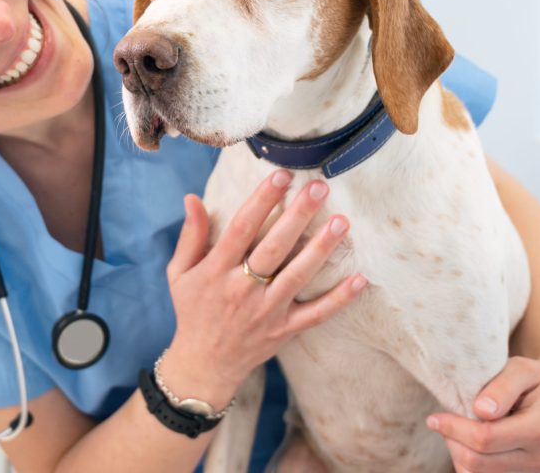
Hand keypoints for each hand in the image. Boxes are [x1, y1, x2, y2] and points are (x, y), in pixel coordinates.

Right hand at [160, 170, 366, 408]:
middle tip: (318, 187)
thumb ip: (190, 236)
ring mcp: (266, 311)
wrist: (203, 364)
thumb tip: (192, 198)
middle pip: (274, 247)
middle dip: (297, 215)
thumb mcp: (180, 273)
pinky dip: (339, 299)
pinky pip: (316, 314)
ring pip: (297, 275)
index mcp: (216, 271)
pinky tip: (359, 279)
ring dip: (320, 248)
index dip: (262, 199)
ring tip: (341, 221)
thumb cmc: (192, 311)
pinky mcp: (284, 330)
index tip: (281, 175)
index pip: (241, 228)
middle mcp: (242, 289)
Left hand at [427, 355, 539, 471]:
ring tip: (460, 432)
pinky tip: (471, 445)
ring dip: (460, 455)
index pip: (484, 438)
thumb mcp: (522, 369)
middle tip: (443, 422)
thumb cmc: (538, 379)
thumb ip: (502, 386)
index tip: (434, 418)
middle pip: (478, 463)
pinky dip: (473, 465)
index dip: (453, 428)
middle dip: (452, 442)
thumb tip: (481, 409)